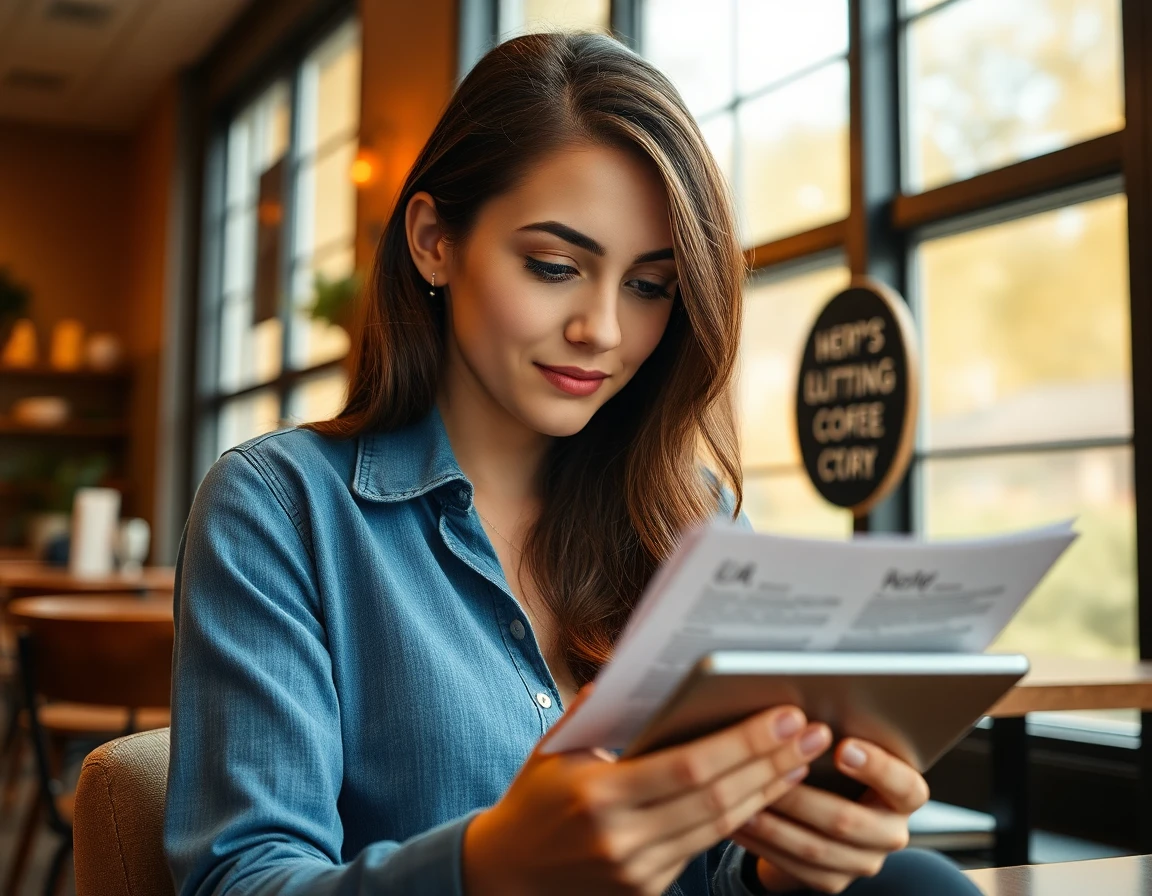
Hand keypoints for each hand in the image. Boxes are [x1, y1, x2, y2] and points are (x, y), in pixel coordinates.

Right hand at [463, 687, 832, 895]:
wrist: (508, 875)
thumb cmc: (533, 800)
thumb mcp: (554, 749)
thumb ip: (597, 710)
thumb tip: (640, 669)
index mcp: (597, 797)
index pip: (687, 768)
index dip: (742, 743)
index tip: (782, 715)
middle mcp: (622, 839)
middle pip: (715, 798)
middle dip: (769, 762)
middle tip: (809, 731)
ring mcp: (638, 871)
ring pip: (719, 827)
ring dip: (766, 790)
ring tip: (801, 758)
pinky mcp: (648, 890)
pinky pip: (704, 847)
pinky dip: (741, 816)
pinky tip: (765, 791)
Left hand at [732, 738, 928, 893]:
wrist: (819, 817)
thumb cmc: (834, 768)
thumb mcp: (844, 749)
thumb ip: (833, 738)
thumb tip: (798, 714)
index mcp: (905, 795)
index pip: (905, 785)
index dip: (876, 767)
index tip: (842, 746)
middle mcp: (891, 832)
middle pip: (847, 820)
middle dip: (800, 797)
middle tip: (767, 775)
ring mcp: (863, 861)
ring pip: (815, 847)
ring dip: (773, 824)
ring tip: (743, 799)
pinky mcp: (833, 880)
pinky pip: (795, 867)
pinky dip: (763, 844)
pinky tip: (740, 823)